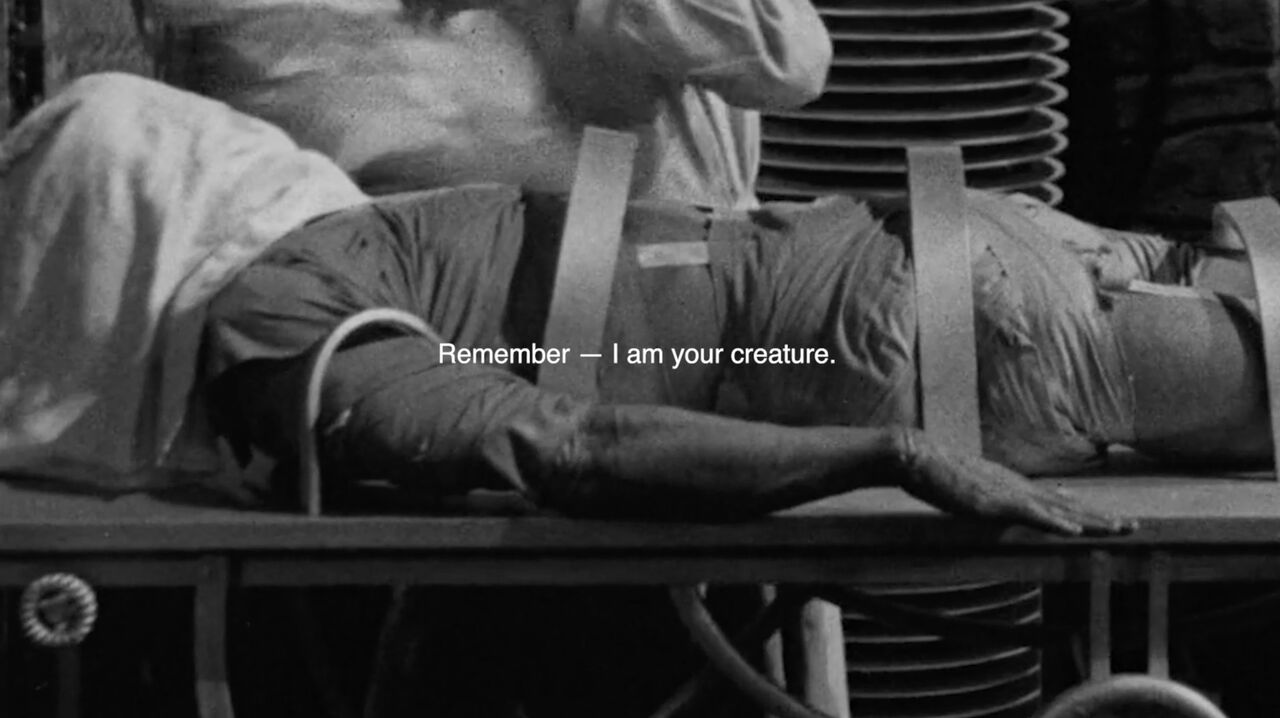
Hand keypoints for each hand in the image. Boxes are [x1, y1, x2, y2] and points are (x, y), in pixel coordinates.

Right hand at [893, 429, 1136, 536]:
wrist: (916, 456)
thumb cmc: (933, 472)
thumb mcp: (966, 486)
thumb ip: (984, 493)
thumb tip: (994, 499)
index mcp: (1011, 484)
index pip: (1055, 500)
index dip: (1084, 510)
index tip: (1106, 518)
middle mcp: (1017, 487)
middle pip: (1067, 504)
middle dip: (1100, 516)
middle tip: (1134, 526)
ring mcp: (1007, 494)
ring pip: (1058, 509)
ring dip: (1090, 520)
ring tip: (1119, 528)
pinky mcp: (993, 502)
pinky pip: (1030, 514)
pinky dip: (1055, 522)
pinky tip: (1074, 530)